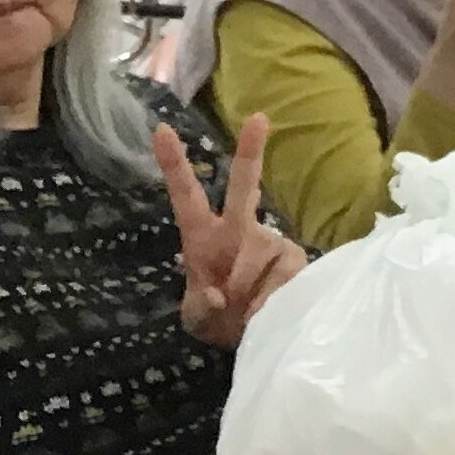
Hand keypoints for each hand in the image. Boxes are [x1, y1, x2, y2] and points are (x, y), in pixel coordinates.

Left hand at [158, 118, 303, 352]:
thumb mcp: (196, 320)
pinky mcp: (294, 258)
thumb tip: (218, 295)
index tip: (160, 129)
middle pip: (243, 187)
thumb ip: (200, 308)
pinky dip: (270, 297)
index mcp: (202, 236)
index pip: (186, 196)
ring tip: (241, 312)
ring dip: (246, 289)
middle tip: (258, 118)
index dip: (174, 164)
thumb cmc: (216, 318)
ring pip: (258, 253)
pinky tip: (264, 309)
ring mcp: (268, 241)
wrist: (252, 336)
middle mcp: (237, 230)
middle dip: (250, 153)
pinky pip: (283, 274)